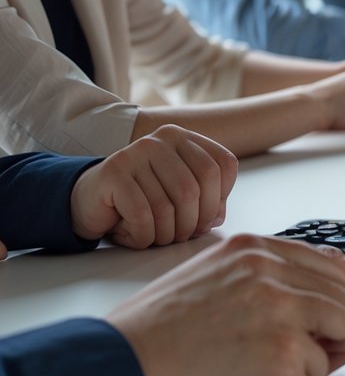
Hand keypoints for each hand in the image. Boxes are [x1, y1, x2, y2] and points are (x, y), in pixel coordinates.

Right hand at [70, 125, 237, 248]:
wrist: (90, 200)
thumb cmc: (141, 200)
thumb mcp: (180, 194)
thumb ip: (206, 199)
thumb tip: (217, 217)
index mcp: (183, 138)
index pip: (223, 165)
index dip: (221, 198)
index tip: (208, 217)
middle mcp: (160, 140)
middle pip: (196, 188)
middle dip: (195, 222)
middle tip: (183, 235)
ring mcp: (135, 153)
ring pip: (169, 205)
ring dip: (168, 234)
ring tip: (159, 237)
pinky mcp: (113, 172)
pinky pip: (143, 215)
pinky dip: (145, 236)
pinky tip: (138, 236)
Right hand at [105, 234, 344, 375]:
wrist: (120, 364)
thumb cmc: (159, 328)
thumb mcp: (216, 272)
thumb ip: (270, 270)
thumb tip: (331, 274)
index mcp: (258, 250)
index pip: (336, 267)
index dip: (336, 300)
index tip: (322, 321)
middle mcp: (275, 275)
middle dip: (340, 334)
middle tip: (306, 355)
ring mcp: (282, 314)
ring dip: (318, 361)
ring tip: (274, 370)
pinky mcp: (281, 357)